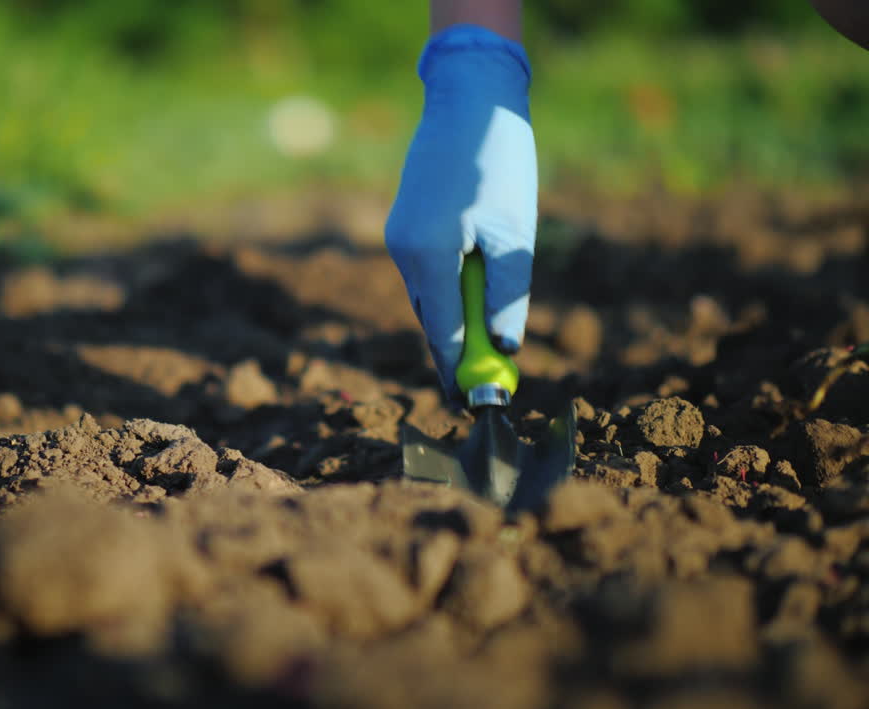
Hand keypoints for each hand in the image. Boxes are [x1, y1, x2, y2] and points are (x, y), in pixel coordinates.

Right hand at [385, 24, 537, 405]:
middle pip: (430, 321)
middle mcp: (403, 251)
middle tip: (484, 382)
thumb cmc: (499, 161)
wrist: (469, 100)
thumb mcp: (515, 233)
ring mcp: (398, 237)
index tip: (478, 404)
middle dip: (457, 352)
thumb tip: (504, 347)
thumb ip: (508, 294)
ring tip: (488, 338)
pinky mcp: (403, 224)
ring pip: (427, 297)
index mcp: (428, 256)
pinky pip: (424, 273)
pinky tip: (474, 289)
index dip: (461, 372)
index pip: (443, 333)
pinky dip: (448, 291)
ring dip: (455, 320)